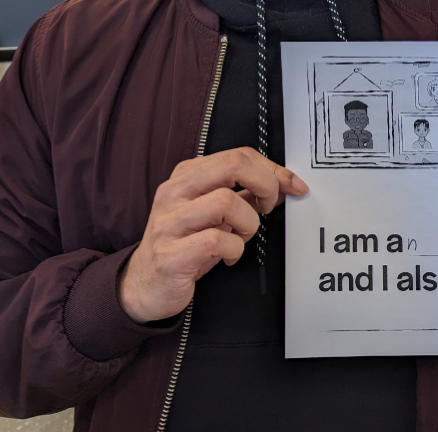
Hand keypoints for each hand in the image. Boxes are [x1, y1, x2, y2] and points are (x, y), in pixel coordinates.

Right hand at [117, 149, 301, 324]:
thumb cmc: (184, 245)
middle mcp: (174, 192)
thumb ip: (240, 196)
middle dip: (265, 184)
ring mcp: (169, 222)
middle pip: (232, 165)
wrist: (145, 283)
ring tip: (241, 237)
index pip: (236, 155)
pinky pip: (217, 241)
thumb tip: (279, 184)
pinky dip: (234, 250)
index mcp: (186, 176)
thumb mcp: (211, 214)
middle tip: (269, 207)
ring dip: (248, 223)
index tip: (292, 185)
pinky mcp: (171, 253)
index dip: (272, 169)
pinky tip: (228, 256)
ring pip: (227, 202)